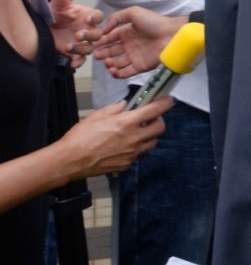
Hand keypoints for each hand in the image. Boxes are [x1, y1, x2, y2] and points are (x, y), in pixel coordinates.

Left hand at [48, 0, 101, 69]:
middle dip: (90, 35)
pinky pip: (80, 59)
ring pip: (90, 48)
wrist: (45, 28)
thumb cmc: (56, 14)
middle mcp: (89, 30)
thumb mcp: (57, 6)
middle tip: (79, 35)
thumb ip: (60, 0)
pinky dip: (78, 62)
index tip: (88, 19)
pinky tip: (72, 64)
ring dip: (82, 48)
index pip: (98, 16)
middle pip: (98, 34)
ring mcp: (83, 43)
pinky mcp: (75, 54)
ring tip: (69, 47)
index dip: (95, 18)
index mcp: (88, 16)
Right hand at [54, 98, 170, 179]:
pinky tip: (125, 145)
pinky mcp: (127, 164)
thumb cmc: (80, 137)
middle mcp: (134, 138)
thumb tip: (126, 106)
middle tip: (149, 117)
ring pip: (152, 142)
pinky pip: (139, 154)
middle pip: (160, 127)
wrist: (70, 161)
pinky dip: (137, 148)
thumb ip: (115, 109)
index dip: (165, 103)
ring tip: (137, 132)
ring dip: (149, 135)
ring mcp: (132, 153)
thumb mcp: (97, 115)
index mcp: (127, 123)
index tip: (167, 100)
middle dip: (158, 120)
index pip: (156, 110)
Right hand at [94, 7, 188, 77]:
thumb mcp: (134, 13)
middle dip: (102, 54)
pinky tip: (112, 70)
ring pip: (116, 63)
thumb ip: (117, 17)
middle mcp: (129, 45)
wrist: (172, 35)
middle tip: (96, 55)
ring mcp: (134, 56)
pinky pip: (125, 73)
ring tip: (107, 61)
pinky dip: (117, 74)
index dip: (101, 42)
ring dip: (109, 64)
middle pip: (111, 52)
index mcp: (127, 33)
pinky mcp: (140, 67)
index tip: (93, 45)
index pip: (110, 39)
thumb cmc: (155, 22)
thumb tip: (104, 30)